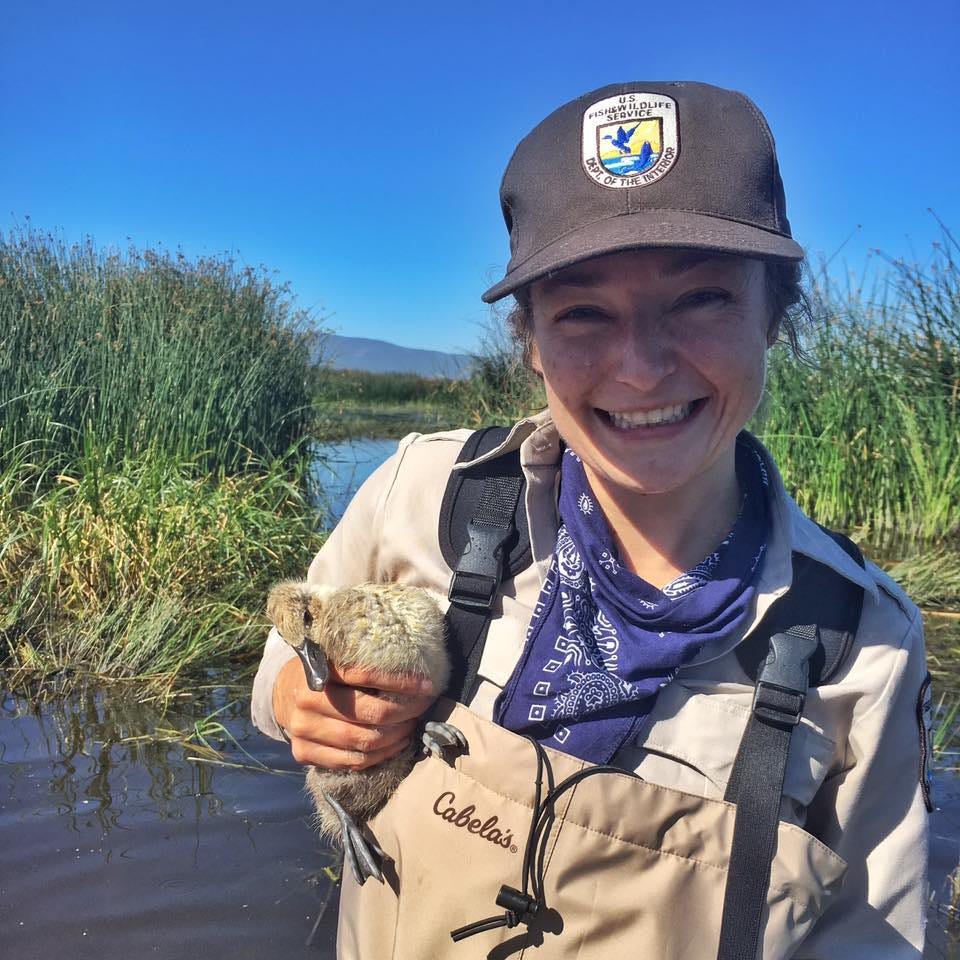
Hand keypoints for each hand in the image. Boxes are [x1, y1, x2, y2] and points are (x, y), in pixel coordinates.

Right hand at [273, 656, 435, 770]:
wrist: (284, 693)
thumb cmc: (324, 672)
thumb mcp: (338, 657)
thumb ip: (365, 664)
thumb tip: (414, 672)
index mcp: (318, 669)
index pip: (365, 675)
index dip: (400, 682)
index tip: (426, 685)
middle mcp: (308, 700)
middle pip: (370, 714)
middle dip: (405, 712)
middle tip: (421, 707)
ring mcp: (304, 730)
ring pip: (364, 742)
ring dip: (397, 736)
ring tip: (411, 725)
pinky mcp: (304, 753)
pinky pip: (352, 762)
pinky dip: (381, 755)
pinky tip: (396, 743)